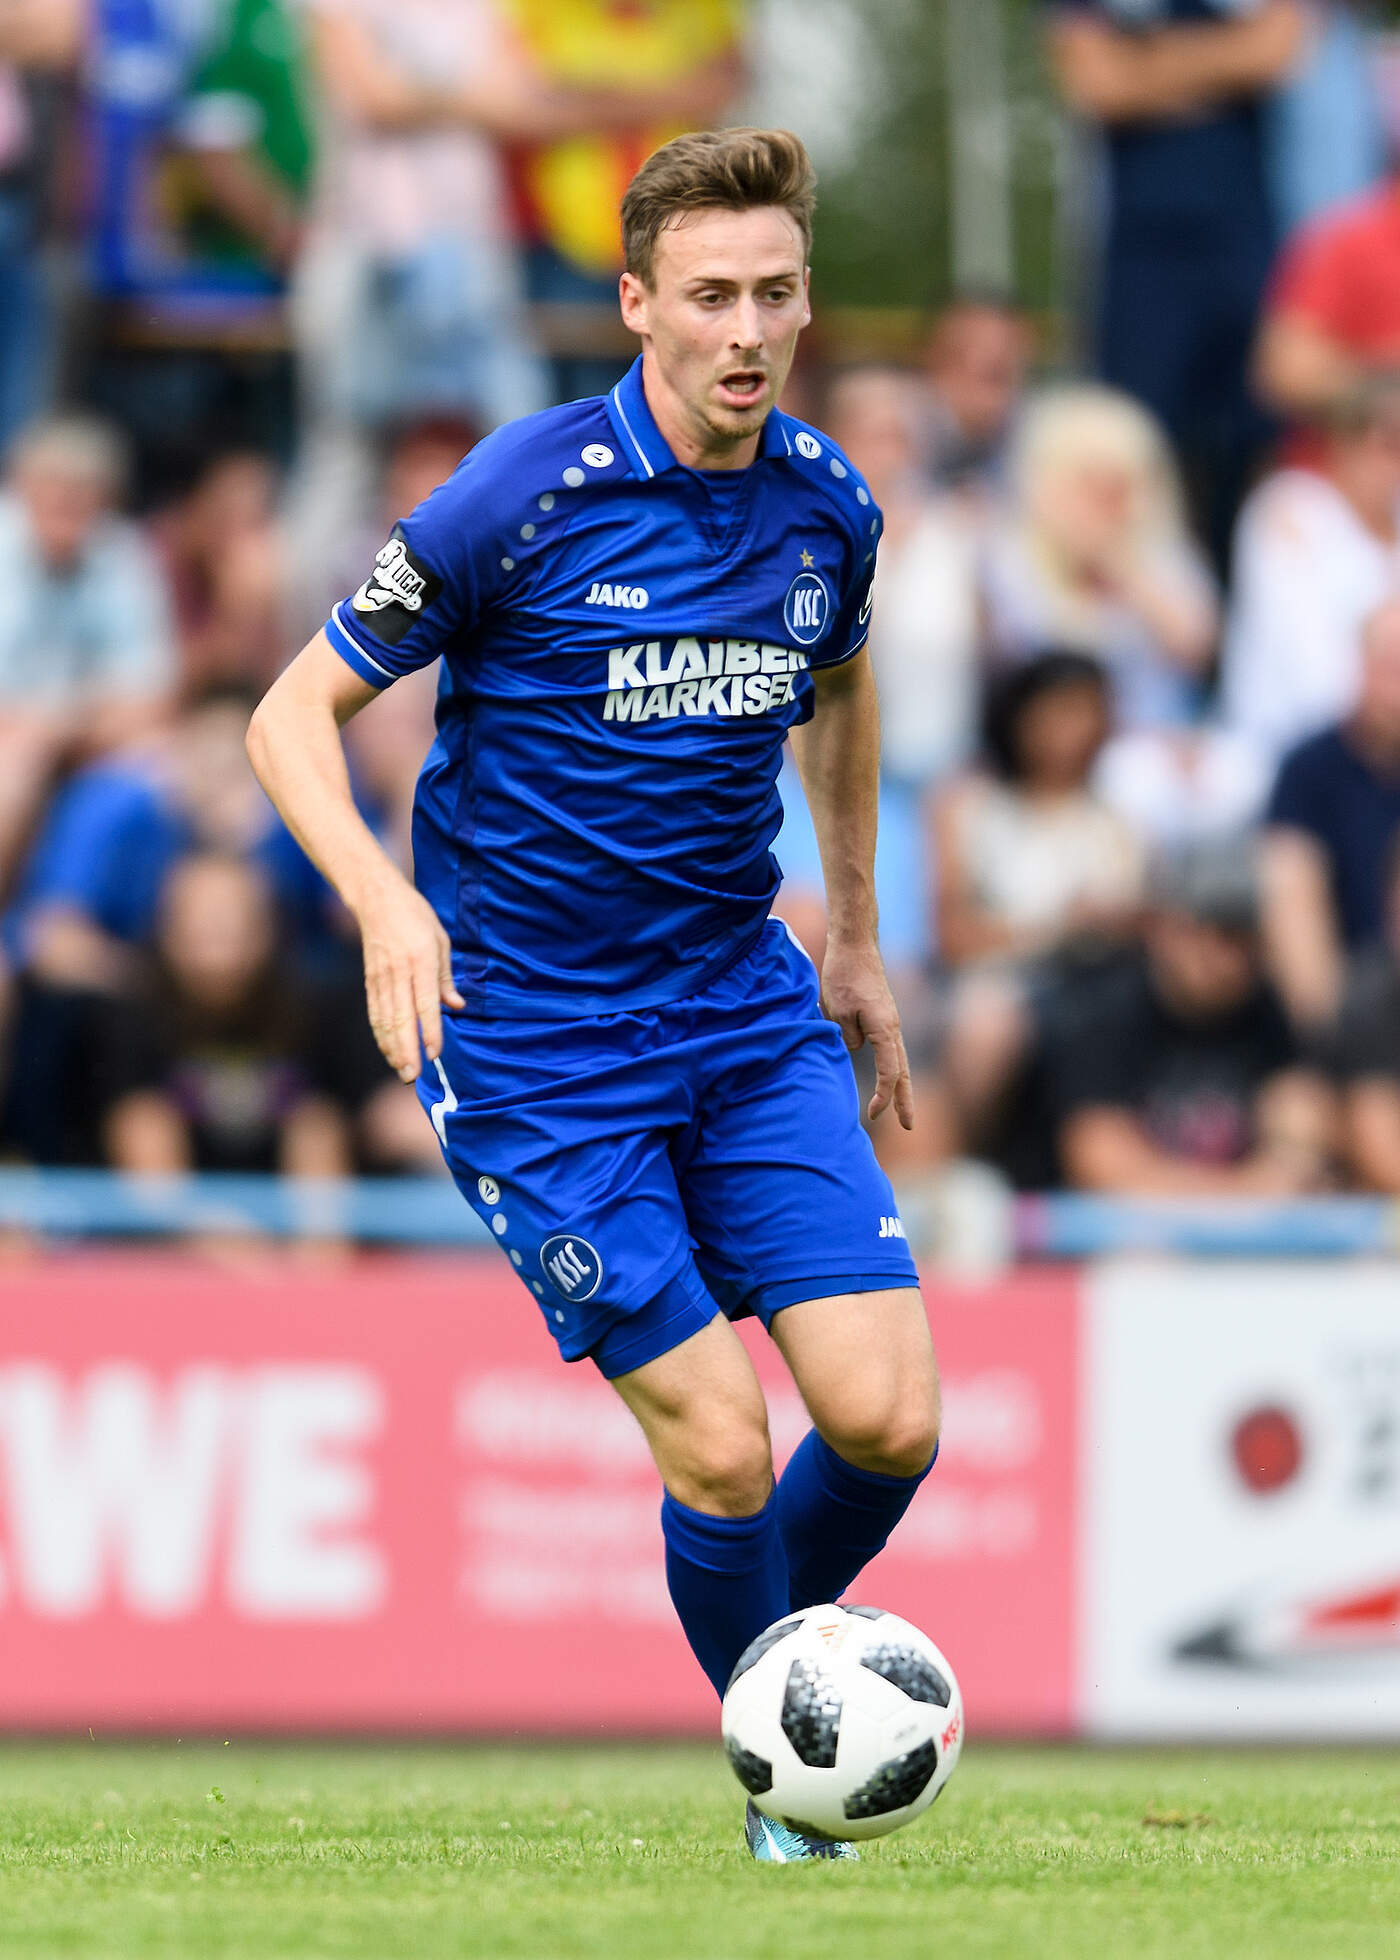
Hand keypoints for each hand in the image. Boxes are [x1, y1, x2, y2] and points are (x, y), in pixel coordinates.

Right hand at [353, 873, 464, 1083]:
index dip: (430, 1030)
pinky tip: (389, 1051)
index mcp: (420, 961)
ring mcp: (380, 978)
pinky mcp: (369, 981)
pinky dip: (381, 1035)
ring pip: (385, 1020)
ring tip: (402, 1071)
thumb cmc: (416, 918)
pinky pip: (375, 1013)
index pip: (425, 1003)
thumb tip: (456, 1006)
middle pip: (401, 1018)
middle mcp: (398, 972)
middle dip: (407, 1050)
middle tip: (413, 1076)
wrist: (377, 899)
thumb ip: (446, 977)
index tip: (435, 1053)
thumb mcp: (441, 941)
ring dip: (393, 1048)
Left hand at [820, 937, 914, 1128]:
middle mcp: (893, 1027)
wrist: (855, 944)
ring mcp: (891, 1021)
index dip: (883, 1097)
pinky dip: (893, 1067)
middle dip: (905, 1100)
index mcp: (885, 1028)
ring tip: (902, 1109)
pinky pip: (891, 1048)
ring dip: (901, 1086)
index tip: (872, 1114)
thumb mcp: (838, 1011)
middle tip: (908, 1126)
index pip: (890, 1072)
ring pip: (900, 1060)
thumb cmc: (844, 974)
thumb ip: (848, 1037)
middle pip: (904, 1071)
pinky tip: (889, 1076)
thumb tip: (856, 1048)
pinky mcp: (884, 1015)